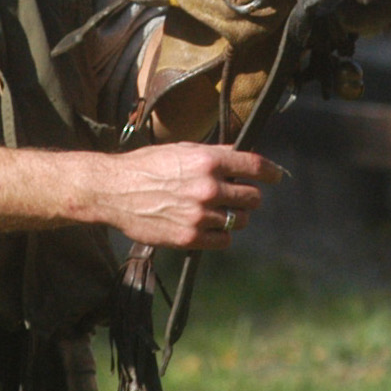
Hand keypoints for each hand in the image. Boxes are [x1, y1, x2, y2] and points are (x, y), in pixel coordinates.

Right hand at [69, 142, 279, 249]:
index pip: (255, 166)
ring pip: (240, 220)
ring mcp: (200, 214)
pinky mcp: (189, 237)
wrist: (114, 190)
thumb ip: (214, 154)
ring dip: (235, 216)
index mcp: (208, 161)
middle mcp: (208, 187)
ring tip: (218, 212)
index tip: (276, 176)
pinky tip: (209, 227)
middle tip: (238, 196)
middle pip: (252, 197)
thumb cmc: (147, 166)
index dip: (271, 172)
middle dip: (248, 196)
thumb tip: (242, 156)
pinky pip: (224, 240)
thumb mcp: (182, 149)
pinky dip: (221, 235)